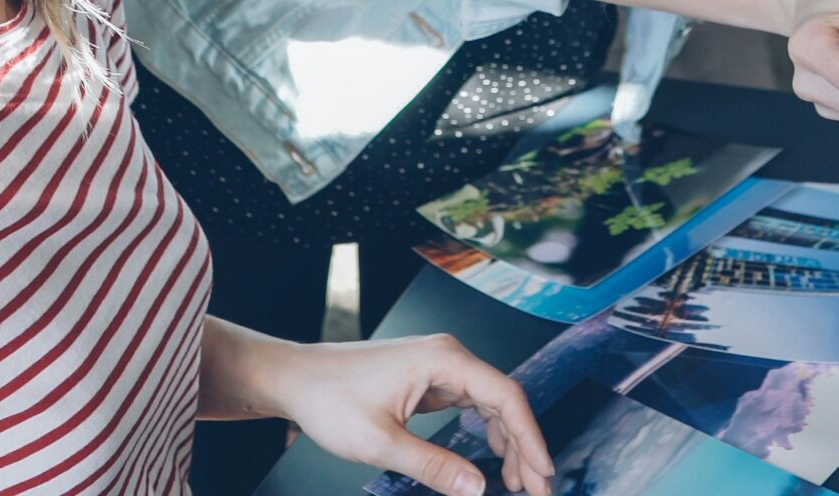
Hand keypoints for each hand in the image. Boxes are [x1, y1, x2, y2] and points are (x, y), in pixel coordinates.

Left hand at [226, 331, 553, 495]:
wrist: (295, 379)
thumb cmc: (329, 400)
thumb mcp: (381, 442)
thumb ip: (433, 466)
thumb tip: (478, 489)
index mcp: (444, 359)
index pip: (506, 397)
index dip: (530, 437)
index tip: (543, 472)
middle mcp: (448, 356)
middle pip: (503, 400)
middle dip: (523, 445)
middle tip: (536, 488)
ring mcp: (438, 366)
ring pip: (489, 404)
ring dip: (506, 441)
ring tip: (518, 481)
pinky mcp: (427, 379)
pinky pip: (469, 404)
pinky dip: (484, 432)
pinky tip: (491, 457)